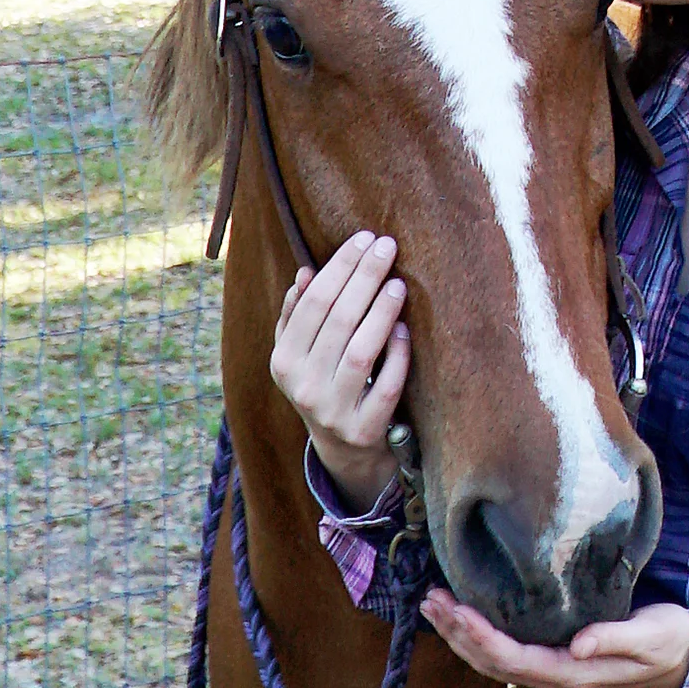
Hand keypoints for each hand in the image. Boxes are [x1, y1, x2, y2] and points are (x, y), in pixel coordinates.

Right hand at [270, 230, 410, 512]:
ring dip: (380, 314)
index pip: (312, 303)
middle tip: (388, 247)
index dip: (339, 267)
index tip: (364, 238)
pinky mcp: (364, 430)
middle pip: (337, 322)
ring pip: (359, 353)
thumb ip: (299, 315)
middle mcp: (302, 387)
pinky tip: (404, 329)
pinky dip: (396, 357)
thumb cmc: (326, 382)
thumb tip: (304, 273)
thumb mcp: (302, 354)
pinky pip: (384, 387)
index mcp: (284, 361)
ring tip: (398, 284)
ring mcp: (332, 412)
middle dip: (363, 278)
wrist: (343, 448)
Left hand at [420, 591, 688, 687]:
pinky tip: (466, 618)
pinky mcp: (557, 661)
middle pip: (494, 664)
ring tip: (434, 606)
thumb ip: (613, 640)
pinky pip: (507, 654)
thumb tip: (578, 646)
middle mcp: (556, 680)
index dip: (482, 636)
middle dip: (458, 634)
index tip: (457, 609)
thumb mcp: (649, 637)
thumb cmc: (669, 641)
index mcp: (574, 675)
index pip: (515, 659)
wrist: (686, 658)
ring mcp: (554, 674)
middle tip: (430, 600)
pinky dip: (480, 636)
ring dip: (462, 635)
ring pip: (495, 662)